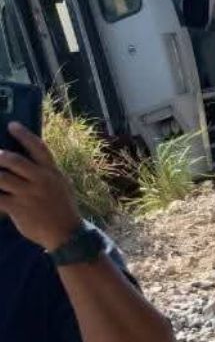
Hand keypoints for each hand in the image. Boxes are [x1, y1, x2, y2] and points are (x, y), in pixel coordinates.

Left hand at [0, 122, 83, 250]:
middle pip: (15, 161)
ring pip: (2, 178)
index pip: (38, 147)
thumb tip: (28, 158)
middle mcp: (40, 180)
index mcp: (52, 171)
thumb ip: (45, 171)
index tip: (12, 125)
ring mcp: (28, 194)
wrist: (65, 232)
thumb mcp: (60, 183)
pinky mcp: (17, 208)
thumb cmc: (61, 205)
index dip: (24, 134)